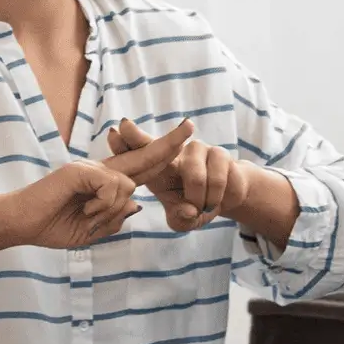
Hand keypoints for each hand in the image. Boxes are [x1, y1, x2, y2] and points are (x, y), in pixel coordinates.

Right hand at [0, 121, 194, 257]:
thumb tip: (136, 203)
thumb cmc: (51, 227)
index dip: (163, 155)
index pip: (142, 167)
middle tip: (191, 125)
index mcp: (106, 184)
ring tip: (88, 218)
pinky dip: (103, 205)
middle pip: (144, 156)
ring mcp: (91, 168)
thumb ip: (115, 218)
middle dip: (169, 143)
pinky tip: (85, 212)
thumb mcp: (92, 231)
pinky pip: (112, 186)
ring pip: (129, 184)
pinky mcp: (80, 171)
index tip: (185, 140)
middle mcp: (101, 170)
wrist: (19, 224)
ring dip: (112, 210)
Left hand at [104, 117, 253, 232]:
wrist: (227, 197)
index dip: (127, 141)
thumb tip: (189, 211)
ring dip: (201, 201)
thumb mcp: (182, 218)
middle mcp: (175, 153)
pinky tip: (216, 201)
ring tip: (201, 208)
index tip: (115, 129)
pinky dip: (216, 199)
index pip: (140, 151)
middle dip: (136, 136)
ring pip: (195, 178)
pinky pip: (217, 181)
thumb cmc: (195, 205)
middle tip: (122, 125)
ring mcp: (198, 150)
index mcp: (158, 167)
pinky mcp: (220, 153)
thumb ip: (180, 217)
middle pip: (156, 143)